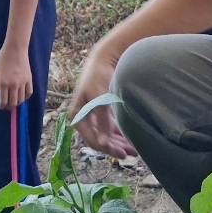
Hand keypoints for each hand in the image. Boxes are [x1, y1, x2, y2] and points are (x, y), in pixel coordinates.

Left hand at [0, 44, 32, 112]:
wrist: (16, 49)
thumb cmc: (3, 58)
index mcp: (3, 83)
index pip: (3, 101)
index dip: (1, 106)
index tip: (0, 106)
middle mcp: (14, 85)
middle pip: (13, 102)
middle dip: (9, 107)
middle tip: (6, 106)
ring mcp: (23, 82)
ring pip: (21, 99)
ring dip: (17, 103)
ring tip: (13, 101)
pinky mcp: (29, 79)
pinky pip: (29, 92)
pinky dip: (26, 97)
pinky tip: (22, 96)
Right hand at [68, 44, 136, 158]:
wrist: (104, 58)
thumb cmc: (99, 77)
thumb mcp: (101, 100)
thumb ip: (102, 122)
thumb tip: (101, 142)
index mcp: (77, 115)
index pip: (91, 139)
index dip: (106, 148)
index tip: (121, 153)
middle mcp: (83, 117)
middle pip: (99, 139)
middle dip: (115, 147)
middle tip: (131, 154)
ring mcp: (92, 115)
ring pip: (105, 135)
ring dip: (119, 142)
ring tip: (134, 150)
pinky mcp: (101, 111)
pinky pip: (109, 127)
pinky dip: (119, 134)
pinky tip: (130, 139)